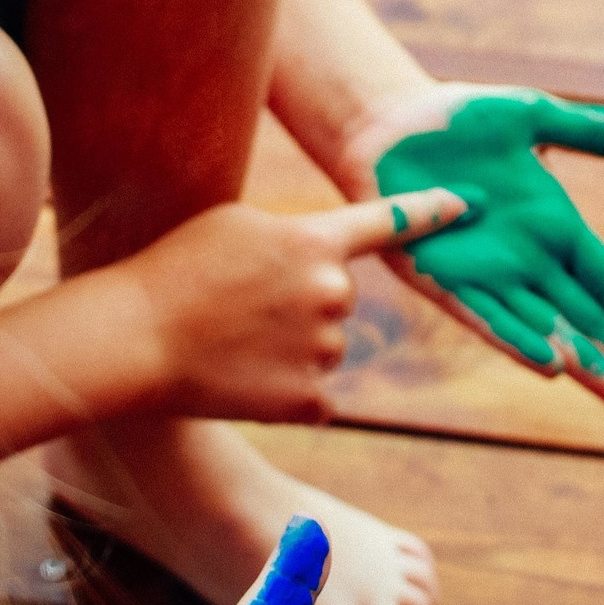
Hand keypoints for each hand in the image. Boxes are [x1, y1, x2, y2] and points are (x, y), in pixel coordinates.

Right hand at [134, 188, 466, 421]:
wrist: (136, 337)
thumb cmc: (175, 271)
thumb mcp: (236, 226)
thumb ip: (294, 236)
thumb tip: (322, 258)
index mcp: (316, 242)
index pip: (388, 223)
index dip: (429, 212)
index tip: (467, 205)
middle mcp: (333, 293)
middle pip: (339, 299)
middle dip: (301, 305)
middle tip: (240, 308)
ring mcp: (325, 349)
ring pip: (324, 349)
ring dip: (289, 350)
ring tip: (231, 342)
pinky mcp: (311, 399)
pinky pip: (313, 395)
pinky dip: (283, 393)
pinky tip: (241, 380)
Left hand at [344, 84, 603, 408]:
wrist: (386, 126)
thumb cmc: (458, 120)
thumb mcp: (531, 116)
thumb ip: (586, 130)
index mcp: (555, 229)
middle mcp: (527, 262)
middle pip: (585, 320)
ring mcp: (486, 276)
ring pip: (544, 330)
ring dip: (581, 364)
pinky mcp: (442, 280)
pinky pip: (487, 317)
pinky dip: (519, 341)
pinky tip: (551, 367)